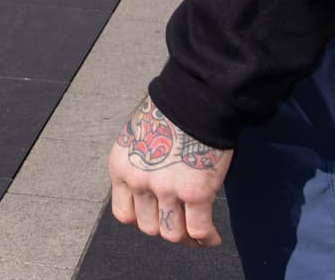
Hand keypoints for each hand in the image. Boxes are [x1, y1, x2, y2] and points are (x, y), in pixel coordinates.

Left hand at [106, 93, 231, 247]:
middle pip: (148, 227)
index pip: (124, 213)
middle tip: (181, 226)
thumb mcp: (139, 137)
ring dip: (186, 237)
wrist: (195, 96)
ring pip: (173, 234)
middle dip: (166, 229)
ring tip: (198, 234)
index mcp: (122, 166)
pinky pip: (199, 229)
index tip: (156, 219)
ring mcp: (166, 189)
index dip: (143, 220)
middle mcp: (139, 181)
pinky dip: (207, 238)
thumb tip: (150, 187)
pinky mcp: (195, 192)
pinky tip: (213, 236)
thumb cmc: (172, 109)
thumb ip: (140, 164)